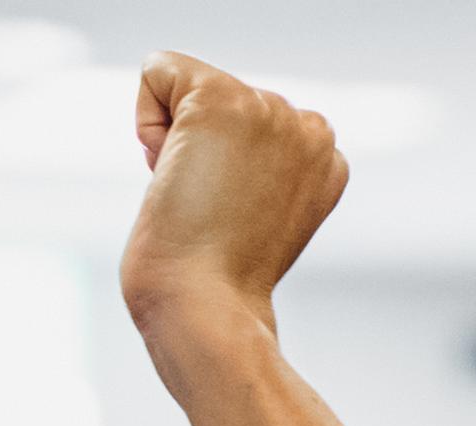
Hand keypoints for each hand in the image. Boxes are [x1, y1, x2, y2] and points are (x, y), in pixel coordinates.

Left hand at [121, 53, 348, 341]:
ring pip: (188, 86)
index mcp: (328, 159)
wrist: (209, 307)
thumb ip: (262, 171)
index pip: (251, 123)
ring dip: (175, 141)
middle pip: (220, 99)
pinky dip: (147, 120)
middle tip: (214, 212)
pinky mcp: (224, 99)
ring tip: (199, 197)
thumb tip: (224, 154)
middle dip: (200, 149)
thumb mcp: (262, 218)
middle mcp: (312, 128)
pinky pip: (159, 69)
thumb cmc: (222, 282)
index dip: (225, 168)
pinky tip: (174, 171)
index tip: (233, 216)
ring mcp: (273, 111)